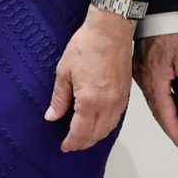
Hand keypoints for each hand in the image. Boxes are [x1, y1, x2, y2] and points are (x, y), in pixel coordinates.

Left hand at [47, 9, 135, 151]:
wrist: (110, 31)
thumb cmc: (87, 45)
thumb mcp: (64, 71)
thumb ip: (59, 97)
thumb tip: (52, 115)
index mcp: (90, 101)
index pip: (80, 132)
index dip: (71, 142)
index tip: (64, 146)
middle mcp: (107, 105)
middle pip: (96, 135)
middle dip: (83, 143)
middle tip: (71, 145)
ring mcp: (119, 100)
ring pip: (108, 129)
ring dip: (95, 137)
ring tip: (83, 137)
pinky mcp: (125, 94)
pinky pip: (116, 119)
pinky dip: (106, 126)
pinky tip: (98, 124)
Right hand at [134, 30, 177, 155]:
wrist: (155, 6)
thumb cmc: (171, 29)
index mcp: (155, 82)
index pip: (167, 117)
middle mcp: (146, 80)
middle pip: (159, 112)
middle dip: (173, 129)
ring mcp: (143, 72)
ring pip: (157, 102)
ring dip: (170, 116)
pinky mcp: (144, 64)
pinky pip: (155, 91)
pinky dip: (167, 101)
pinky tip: (176, 101)